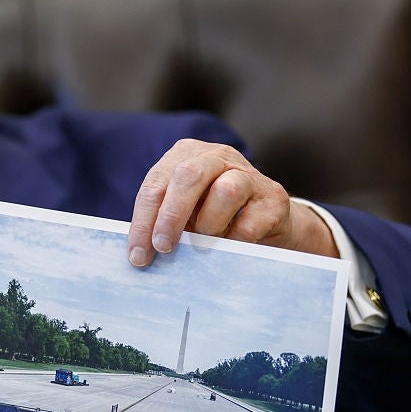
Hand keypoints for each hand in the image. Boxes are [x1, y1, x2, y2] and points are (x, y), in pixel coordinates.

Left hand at [127, 139, 337, 266]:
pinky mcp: (273, 198)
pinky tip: (230, 247)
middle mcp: (216, 156)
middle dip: (170, 217)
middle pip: (188, 176)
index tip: (137, 255)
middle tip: (163, 248)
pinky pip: (249, 223)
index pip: (155, 184)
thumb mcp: (184, 214)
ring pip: (226, 191)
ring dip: (209, 225)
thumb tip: (139, 254)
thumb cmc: (215, 217)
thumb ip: (162, 223)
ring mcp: (248, 174)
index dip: (143, 221)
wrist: (268, 223)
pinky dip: (233, 241)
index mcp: (186, 155)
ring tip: (206, 242)